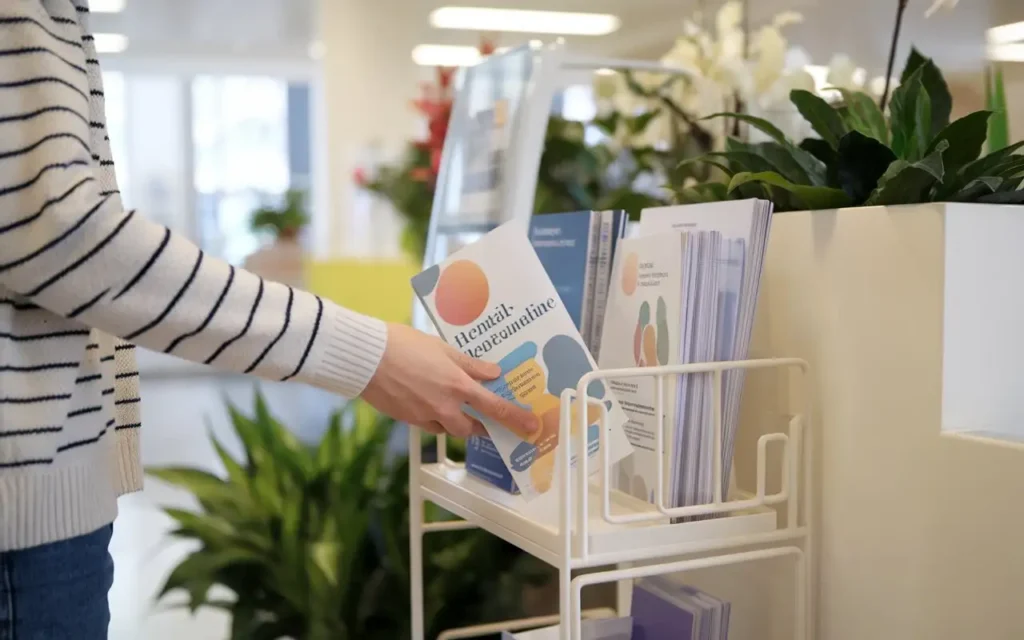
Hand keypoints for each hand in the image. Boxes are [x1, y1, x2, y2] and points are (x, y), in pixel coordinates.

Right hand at [361, 323, 538, 438]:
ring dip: (457, 423)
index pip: (494, 408)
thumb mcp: (442, 348)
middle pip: (472, 429)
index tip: (530, 428)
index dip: (515, 419)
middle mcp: (444, 406)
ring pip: (449, 429)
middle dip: (481, 427)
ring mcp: (424, 415)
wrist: (366, 358)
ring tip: (454, 408)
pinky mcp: (407, 419)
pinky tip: (429, 403)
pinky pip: (428, 425)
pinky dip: (434, 418)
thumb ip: (470, 364)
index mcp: (457, 386)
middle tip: (485, 420)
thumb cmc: (403, 345)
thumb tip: (493, 372)